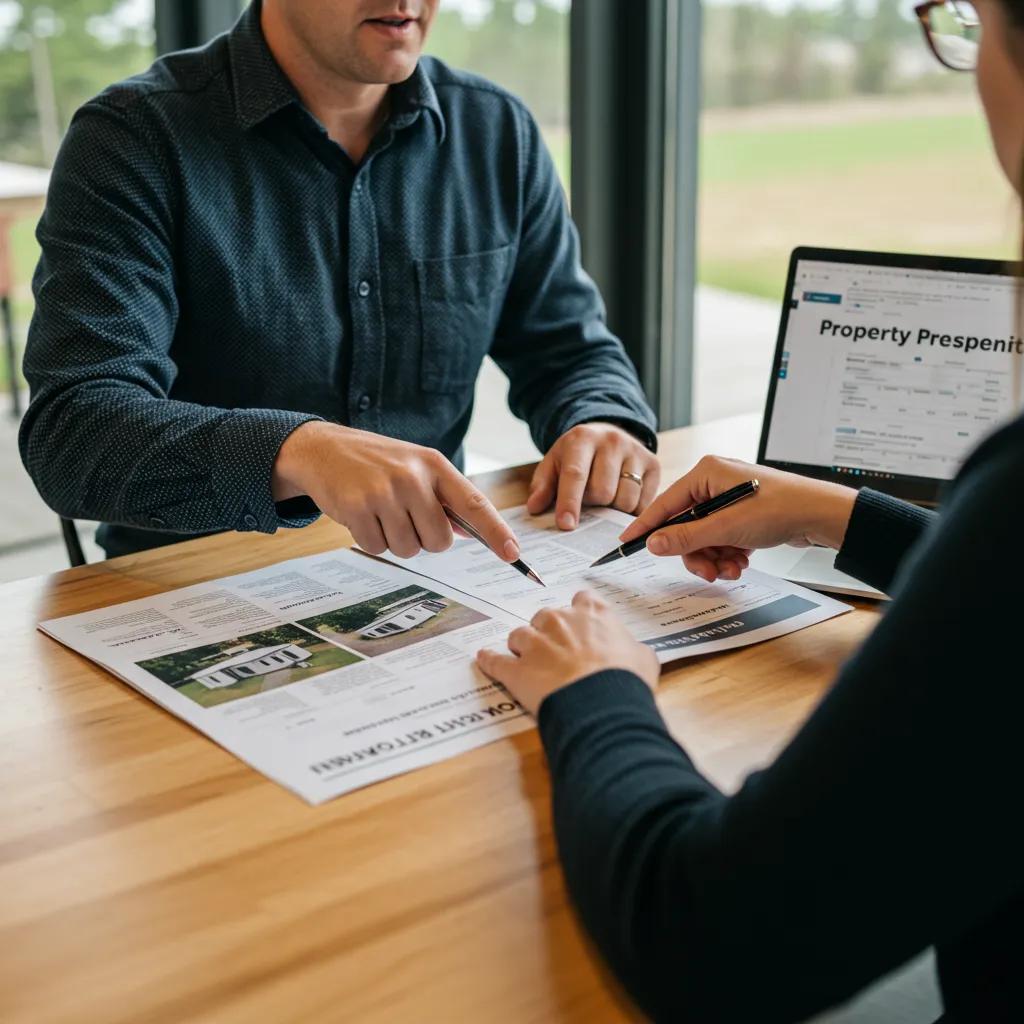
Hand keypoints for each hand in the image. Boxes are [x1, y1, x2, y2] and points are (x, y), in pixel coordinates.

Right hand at [271, 422, 520, 560]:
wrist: (323, 448)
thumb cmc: (377, 463)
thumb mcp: (415, 467)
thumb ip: (444, 497)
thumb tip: (472, 532)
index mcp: (434, 464)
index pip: (474, 503)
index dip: (496, 532)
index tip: (513, 554)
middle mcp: (412, 476)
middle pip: (439, 541)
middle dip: (424, 540)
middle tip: (405, 519)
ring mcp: (384, 492)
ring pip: (408, 549)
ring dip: (395, 540)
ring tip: (380, 512)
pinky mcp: (357, 508)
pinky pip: (378, 548)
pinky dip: (371, 540)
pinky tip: (362, 515)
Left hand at [476, 591, 658, 714]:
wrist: (602, 705)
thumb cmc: (626, 680)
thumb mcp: (644, 658)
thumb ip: (633, 648)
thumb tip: (634, 653)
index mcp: (593, 613)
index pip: (581, 599)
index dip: (579, 614)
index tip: (579, 626)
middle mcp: (560, 620)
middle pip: (545, 615)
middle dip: (547, 631)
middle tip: (556, 651)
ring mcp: (534, 643)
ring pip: (518, 635)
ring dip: (522, 646)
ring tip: (527, 661)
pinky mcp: (515, 669)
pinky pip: (495, 660)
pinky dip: (489, 660)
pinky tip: (484, 659)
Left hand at [526, 423, 659, 529]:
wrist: (607, 434)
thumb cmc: (576, 456)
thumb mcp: (554, 463)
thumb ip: (542, 486)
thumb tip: (535, 508)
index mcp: (582, 439)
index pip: (576, 474)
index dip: (570, 502)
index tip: (566, 526)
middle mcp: (612, 442)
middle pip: (603, 492)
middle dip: (593, 506)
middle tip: (588, 501)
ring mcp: (636, 452)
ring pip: (626, 500)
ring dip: (612, 511)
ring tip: (605, 500)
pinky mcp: (653, 464)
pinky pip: (643, 503)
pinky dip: (631, 511)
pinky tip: (621, 500)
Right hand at [619, 455, 857, 581]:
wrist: (822, 515)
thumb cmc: (779, 508)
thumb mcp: (726, 527)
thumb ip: (686, 537)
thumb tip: (653, 544)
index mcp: (706, 473)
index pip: (665, 503)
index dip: (646, 526)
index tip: (626, 543)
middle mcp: (714, 483)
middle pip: (685, 526)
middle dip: (696, 552)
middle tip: (708, 570)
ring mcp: (729, 500)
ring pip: (703, 537)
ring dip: (714, 558)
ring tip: (733, 568)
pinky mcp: (741, 515)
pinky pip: (720, 539)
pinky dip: (727, 554)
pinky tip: (742, 561)